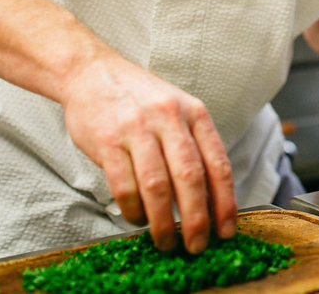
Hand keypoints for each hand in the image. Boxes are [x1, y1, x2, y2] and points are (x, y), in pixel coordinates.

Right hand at [60, 58, 235, 252]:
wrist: (91, 73)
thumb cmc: (140, 98)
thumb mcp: (178, 109)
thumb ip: (195, 145)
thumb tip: (212, 197)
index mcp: (194, 113)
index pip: (218, 163)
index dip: (225, 201)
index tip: (227, 229)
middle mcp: (169, 118)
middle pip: (190, 177)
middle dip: (197, 218)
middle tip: (197, 245)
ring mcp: (137, 129)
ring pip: (157, 185)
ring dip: (163, 221)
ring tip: (166, 241)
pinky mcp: (107, 141)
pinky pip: (124, 185)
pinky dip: (133, 209)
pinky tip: (138, 219)